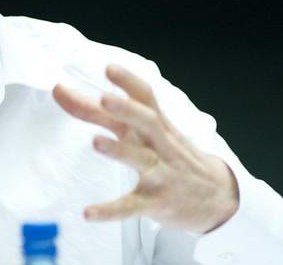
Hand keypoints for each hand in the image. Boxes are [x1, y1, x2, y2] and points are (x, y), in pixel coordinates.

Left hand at [53, 64, 238, 232]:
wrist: (218, 199)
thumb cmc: (172, 156)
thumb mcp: (148, 133)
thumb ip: (105, 114)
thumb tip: (63, 92)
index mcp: (158, 126)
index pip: (147, 98)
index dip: (129, 82)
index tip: (109, 68)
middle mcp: (161, 146)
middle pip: (147, 123)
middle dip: (127, 109)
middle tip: (103, 98)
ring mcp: (161, 174)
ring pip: (141, 160)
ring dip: (119, 151)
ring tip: (96, 142)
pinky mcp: (155, 203)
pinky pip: (131, 207)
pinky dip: (110, 210)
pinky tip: (89, 213)